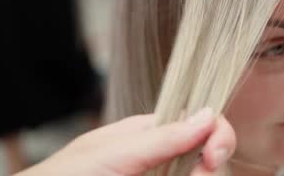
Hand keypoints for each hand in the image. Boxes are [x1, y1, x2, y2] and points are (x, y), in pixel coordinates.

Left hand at [16, 108, 234, 175]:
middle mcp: (159, 159)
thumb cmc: (67, 175)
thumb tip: (208, 115)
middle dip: (208, 167)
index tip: (214, 156)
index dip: (216, 134)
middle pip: (205, 158)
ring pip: (197, 175)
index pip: (199, 124)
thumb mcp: (117, 153)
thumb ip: (163, 137)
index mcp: (150, 134)